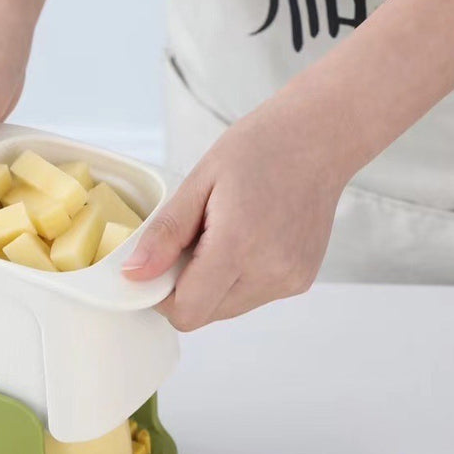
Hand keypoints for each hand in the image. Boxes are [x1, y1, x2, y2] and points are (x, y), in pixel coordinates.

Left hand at [122, 104, 348, 329]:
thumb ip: (164, 235)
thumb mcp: (198, 182)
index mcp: (238, 246)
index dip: (162, 295)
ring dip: (212, 284)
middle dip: (187, 287)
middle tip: (194, 241)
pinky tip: (249, 240)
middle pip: (204, 314)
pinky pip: (251, 297)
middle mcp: (269, 272)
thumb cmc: (260, 149)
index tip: (160, 264)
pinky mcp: (299, 281)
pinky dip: (238, 278)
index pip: (186, 311)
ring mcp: (288, 280)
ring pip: (226, 309)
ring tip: (225, 236)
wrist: (319, 139)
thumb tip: (134, 274)